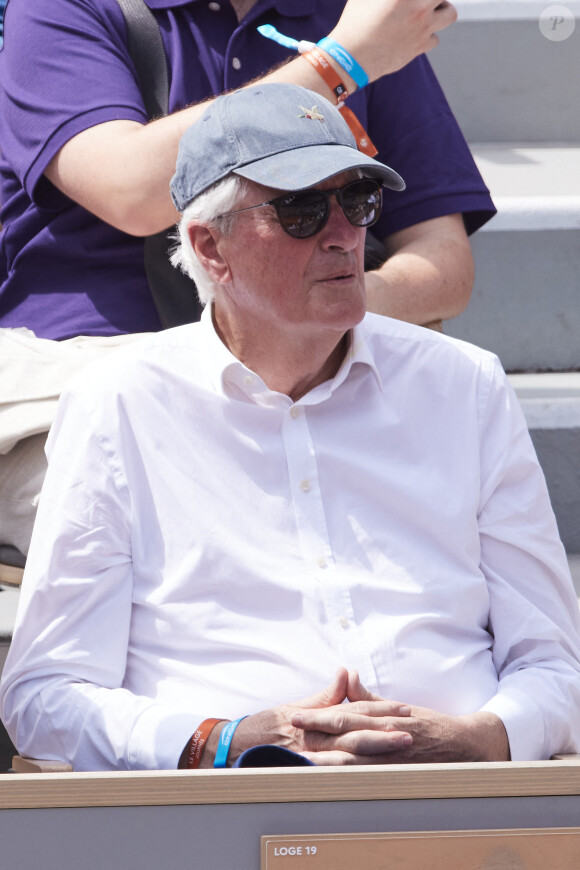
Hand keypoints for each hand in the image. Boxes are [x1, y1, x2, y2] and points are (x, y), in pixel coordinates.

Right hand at [213, 669, 411, 766]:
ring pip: (347, 751)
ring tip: (399, 749)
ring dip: (375, 750)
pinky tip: (365, 773)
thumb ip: (327, 694)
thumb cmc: (270, 724)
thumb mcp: (299, 704)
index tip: (404, 709)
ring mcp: (309, 752)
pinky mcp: (302, 768)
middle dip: (385, 730)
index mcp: (319, 715)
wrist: (237, 743)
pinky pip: (326, 771)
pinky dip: (346, 771)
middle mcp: (316, 732)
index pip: (355, 710)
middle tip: (411, 729)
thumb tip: (346, 673)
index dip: (381, 710)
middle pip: (356, 730)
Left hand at [291, 672, 510, 764]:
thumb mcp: (396, 706)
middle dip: (319, 733)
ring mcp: (394, 755)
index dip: (321, 714)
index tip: (298, 715)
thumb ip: (368, 697)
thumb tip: (346, 676)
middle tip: (293, 734)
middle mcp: (388, 733)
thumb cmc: (426, 724)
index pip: (347, 713)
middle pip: (347, 733)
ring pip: (357, 757)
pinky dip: (352, 778)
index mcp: (384, 715)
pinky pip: (372, 776)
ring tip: (304, 760)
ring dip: (329, 759)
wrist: (463, 744)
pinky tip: (334, 781)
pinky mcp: (401, 772)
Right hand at [332, 0, 457, 79]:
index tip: (411, 0)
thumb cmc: (355, 24)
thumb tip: (393, 0)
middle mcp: (419, 8)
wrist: (350, 58)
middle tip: (421, 1)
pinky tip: (416, 32)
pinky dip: (428, 34)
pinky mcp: (419, 48)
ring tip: (428, 11)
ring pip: (449, 14)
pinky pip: (435, 39)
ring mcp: (422, 29)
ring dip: (441, 10)